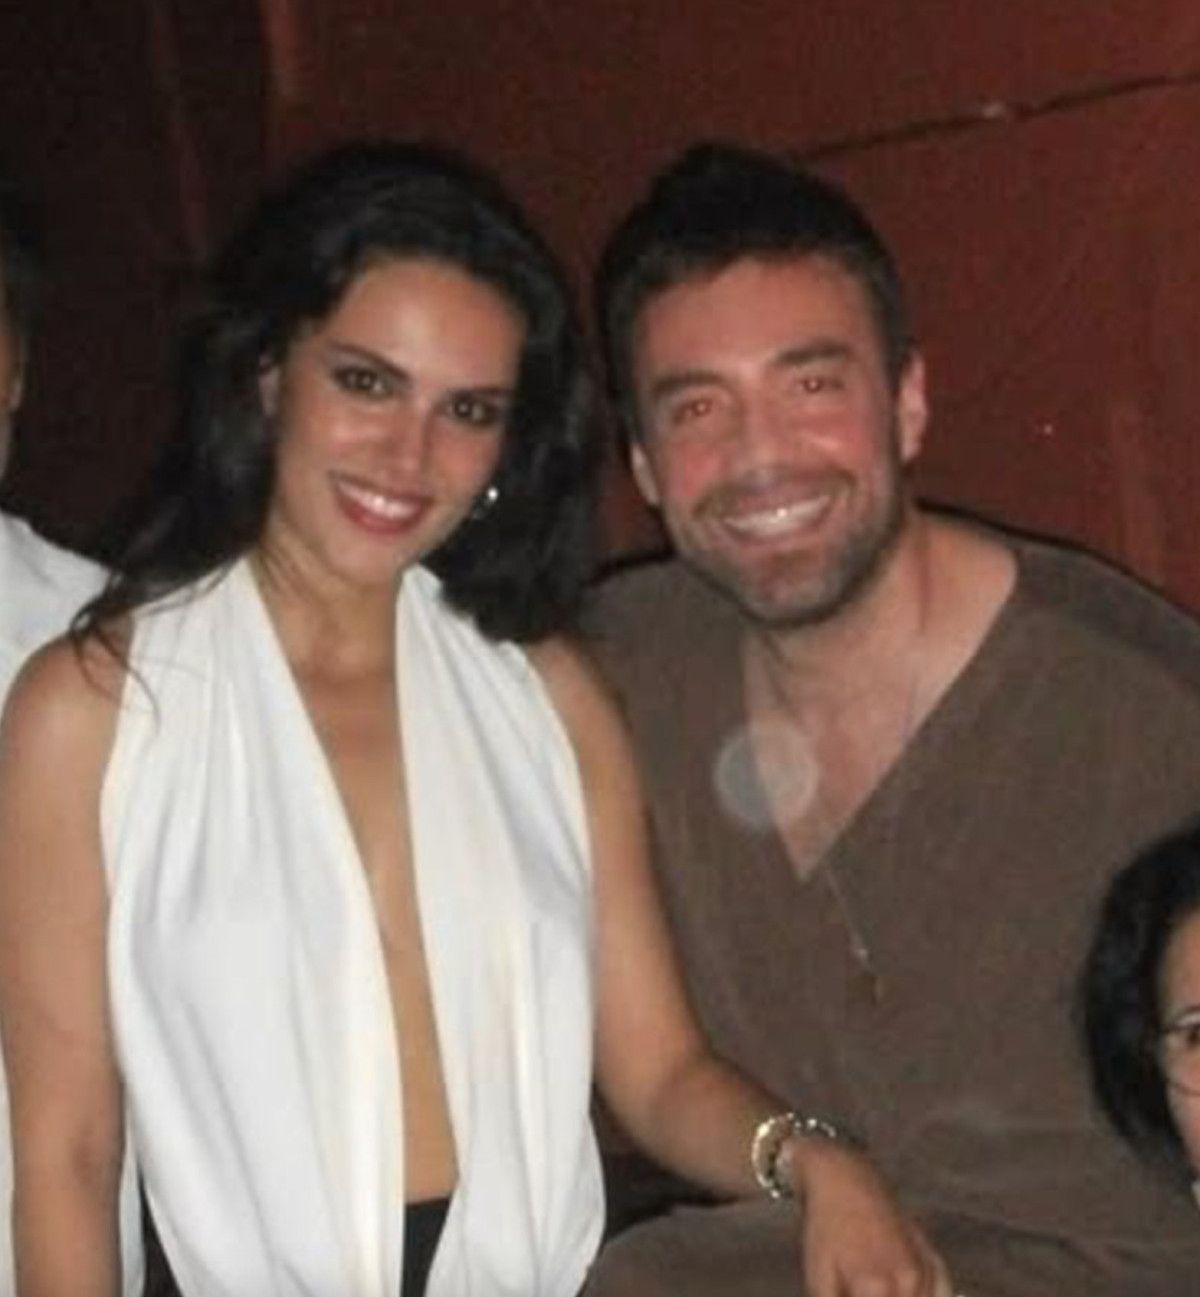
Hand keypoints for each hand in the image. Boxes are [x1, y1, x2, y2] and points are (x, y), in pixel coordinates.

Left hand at [790, 1137, 953, 1296]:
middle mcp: (909, 1282)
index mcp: (876, 1288)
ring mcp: (927, 1270)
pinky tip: (908, 1292)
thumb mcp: (819, 1279)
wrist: (845, 1181)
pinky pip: (943, 1295)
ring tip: (876, 1290)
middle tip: (865, 1294)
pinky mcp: (935, 1260)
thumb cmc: (826, 1230)